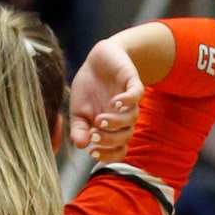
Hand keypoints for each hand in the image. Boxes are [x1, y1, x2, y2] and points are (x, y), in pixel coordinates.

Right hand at [69, 38, 143, 158]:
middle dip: (110, 139)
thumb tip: (80, 145)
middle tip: (94, 134)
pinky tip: (115, 102)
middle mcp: (123, 117)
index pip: (118, 149)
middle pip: (125, 136)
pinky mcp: (132, 82)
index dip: (108, 154)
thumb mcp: (78, 111)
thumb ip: (78, 129)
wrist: (97, 60)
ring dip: (116, 122)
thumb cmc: (88, 88)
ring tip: (100, 119)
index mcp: (112, 128)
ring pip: (131, 118)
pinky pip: (136, 95)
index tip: (92, 152)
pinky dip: (128, 100)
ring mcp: (129, 101)